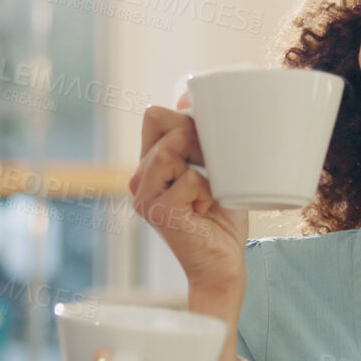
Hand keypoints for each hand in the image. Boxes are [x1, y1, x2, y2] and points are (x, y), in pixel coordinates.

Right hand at [129, 95, 247, 299]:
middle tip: (213, 171)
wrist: (222, 265)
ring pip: (169, 150)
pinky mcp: (156, 212)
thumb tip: (186, 95)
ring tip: (208, 192)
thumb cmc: (222, 220)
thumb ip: (198, 138)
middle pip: (162, 126)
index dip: (184, 119)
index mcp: (149, 164)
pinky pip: (187, 179)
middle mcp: (139, 178)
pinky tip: (204, 212)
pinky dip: (207, 192)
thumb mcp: (213, 169)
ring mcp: (144, 195)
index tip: (207, 148)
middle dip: (197, 140)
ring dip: (201, 166)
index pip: (154, 116)